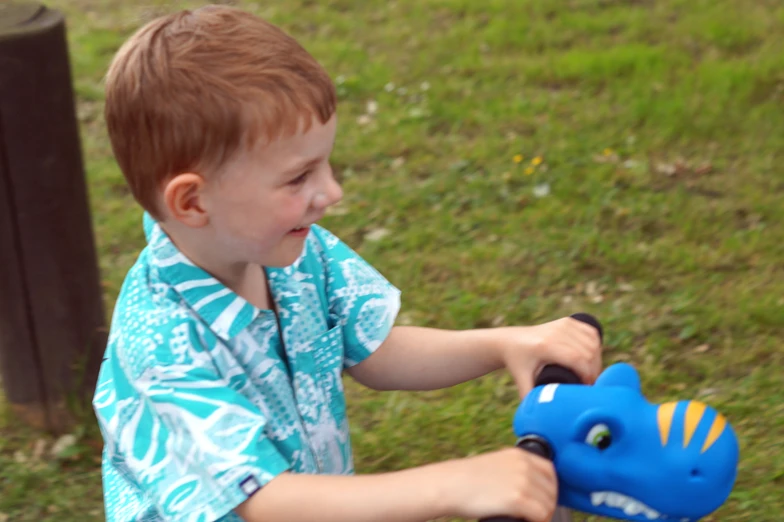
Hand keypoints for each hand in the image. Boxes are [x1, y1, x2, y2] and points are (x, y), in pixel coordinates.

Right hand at [439, 448, 557, 521]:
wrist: (450, 485)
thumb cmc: (467, 479)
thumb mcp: (496, 464)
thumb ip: (514, 470)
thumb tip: (530, 488)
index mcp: (519, 455)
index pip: (550, 472)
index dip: (549, 489)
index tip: (542, 501)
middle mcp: (524, 465)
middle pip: (551, 491)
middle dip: (546, 505)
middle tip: (534, 516)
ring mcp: (522, 481)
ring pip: (548, 505)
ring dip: (541, 516)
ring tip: (527, 520)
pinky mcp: (517, 499)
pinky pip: (540, 515)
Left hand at [499, 317, 602, 395]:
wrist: (511, 341)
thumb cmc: (517, 363)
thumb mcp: (521, 380)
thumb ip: (530, 397)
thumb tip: (542, 416)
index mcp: (545, 345)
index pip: (577, 358)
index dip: (588, 375)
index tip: (587, 388)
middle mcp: (555, 332)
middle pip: (589, 351)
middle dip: (594, 370)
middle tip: (590, 384)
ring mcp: (563, 324)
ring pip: (593, 343)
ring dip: (597, 360)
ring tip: (591, 374)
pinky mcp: (568, 321)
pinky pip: (591, 333)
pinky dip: (596, 346)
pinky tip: (593, 358)